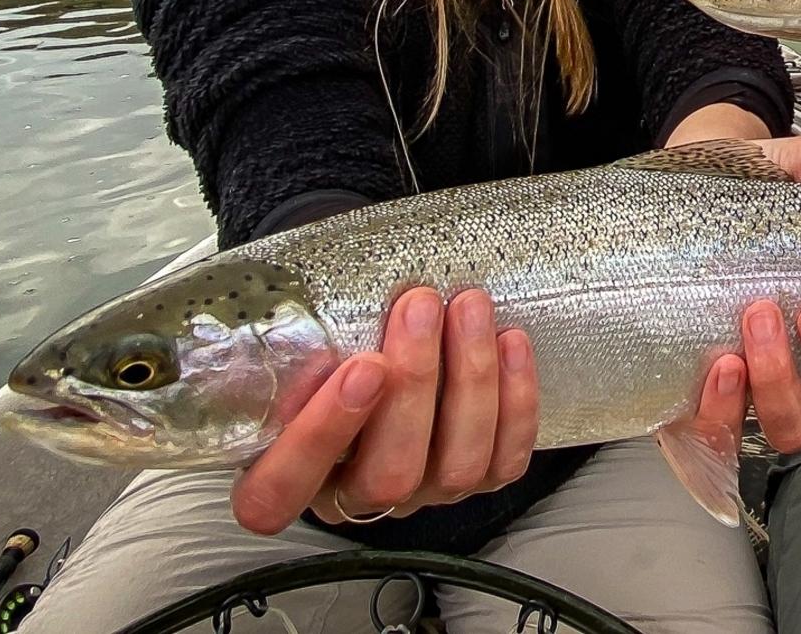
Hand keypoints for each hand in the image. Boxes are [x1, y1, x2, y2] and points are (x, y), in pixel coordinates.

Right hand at [230, 287, 539, 533]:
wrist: (396, 356)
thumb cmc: (335, 349)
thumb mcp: (299, 351)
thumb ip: (301, 347)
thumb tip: (317, 316)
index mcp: (287, 478)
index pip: (284, 488)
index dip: (320, 435)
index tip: (361, 365)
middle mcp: (357, 497)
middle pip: (389, 474)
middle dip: (415, 383)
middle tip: (421, 303)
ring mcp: (424, 493)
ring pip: (457, 466)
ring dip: (470, 379)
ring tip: (469, 306)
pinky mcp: (480, 480)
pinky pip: (506, 459)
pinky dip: (516, 401)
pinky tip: (511, 341)